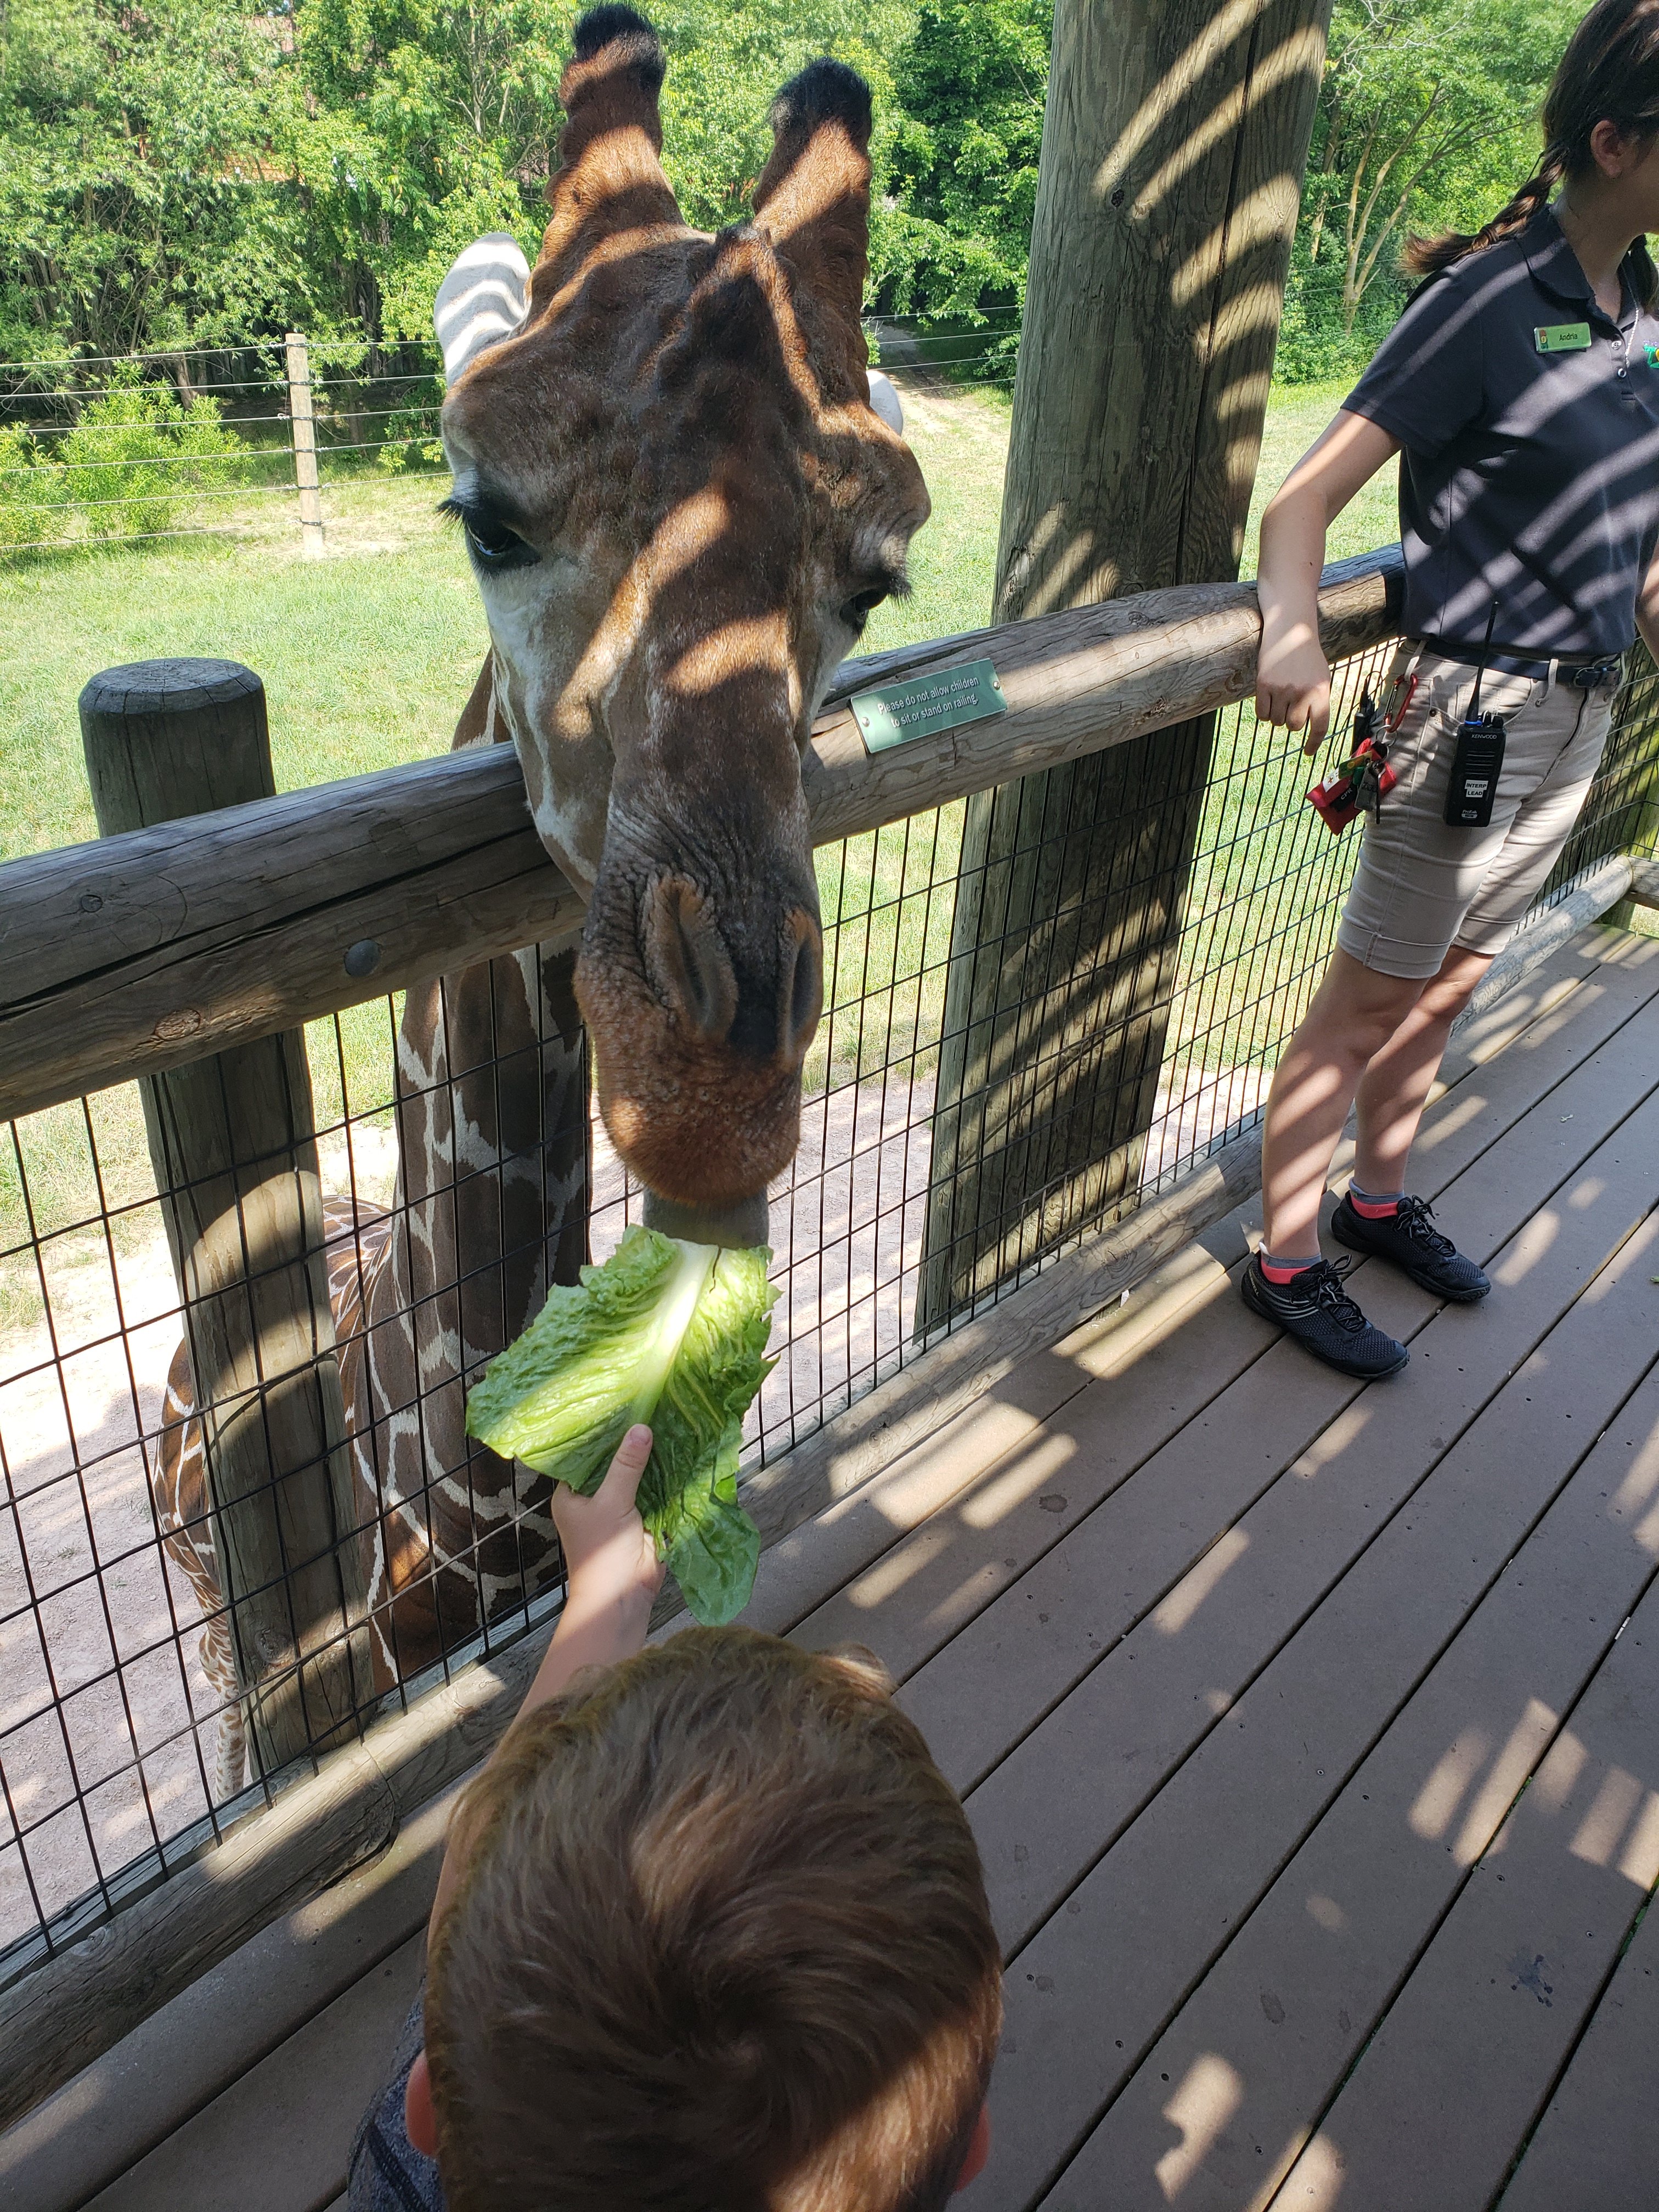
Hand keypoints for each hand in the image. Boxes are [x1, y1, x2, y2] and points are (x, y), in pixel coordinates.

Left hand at [552, 1424, 663, 1623]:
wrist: (622, 1598)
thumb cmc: (603, 1554)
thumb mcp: (612, 1503)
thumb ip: (626, 1466)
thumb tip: (640, 1428)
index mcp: (572, 1494)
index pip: (584, 1454)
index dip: (601, 1432)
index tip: (618, 1403)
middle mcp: (594, 1497)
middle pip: (613, 1462)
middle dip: (629, 1442)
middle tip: (647, 1404)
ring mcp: (620, 1507)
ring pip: (635, 1475)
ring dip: (649, 1457)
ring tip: (665, 1418)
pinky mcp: (643, 1516)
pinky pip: (654, 1490)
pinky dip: (664, 1475)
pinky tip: (678, 1448)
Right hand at [1257, 626, 1332, 753]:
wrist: (1290, 631)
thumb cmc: (1307, 658)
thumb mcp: (1321, 678)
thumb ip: (1317, 702)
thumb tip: (1308, 729)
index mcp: (1321, 691)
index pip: (1319, 726)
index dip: (1313, 743)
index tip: (1308, 752)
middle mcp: (1303, 691)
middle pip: (1294, 726)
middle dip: (1292, 721)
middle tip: (1291, 706)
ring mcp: (1282, 689)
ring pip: (1276, 721)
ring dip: (1277, 715)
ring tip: (1280, 697)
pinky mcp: (1264, 685)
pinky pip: (1262, 714)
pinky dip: (1264, 712)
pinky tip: (1268, 699)